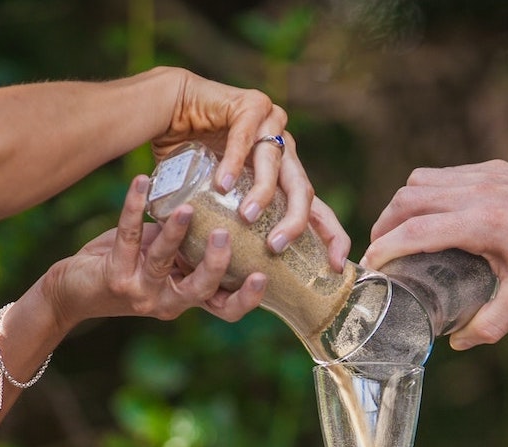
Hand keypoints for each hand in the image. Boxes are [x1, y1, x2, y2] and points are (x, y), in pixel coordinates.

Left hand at [40, 175, 266, 331]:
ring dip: (176, 233)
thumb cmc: (128, 269)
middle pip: (200, 290)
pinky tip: (141, 181)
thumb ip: (191, 249)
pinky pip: (129, 235)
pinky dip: (134, 206)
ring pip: (163, 261)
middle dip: (215, 264)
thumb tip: (222, 208)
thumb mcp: (166, 263)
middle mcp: (168, 302)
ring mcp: (140, 291)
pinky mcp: (114, 275)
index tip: (263, 276)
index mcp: (187, 299)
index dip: (247, 299)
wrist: (74, 291)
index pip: (226, 309)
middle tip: (225, 235)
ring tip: (187, 208)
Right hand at [154, 70, 350, 270]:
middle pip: (303, 190)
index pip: (318, 210)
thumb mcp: (221, 204)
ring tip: (246, 217)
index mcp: (287, 178)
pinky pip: (244, 138)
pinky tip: (223, 183)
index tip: (336, 265)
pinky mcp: (251, 105)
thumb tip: (232, 281)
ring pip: (275, 164)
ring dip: (262, 194)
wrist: (171, 111)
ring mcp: (272, 124)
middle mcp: (286, 152)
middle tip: (276, 247)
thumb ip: (235, 229)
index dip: (332, 237)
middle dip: (294, 222)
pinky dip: (234, 162)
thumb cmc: (194, 162)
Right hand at [362, 160, 507, 347]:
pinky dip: (427, 194)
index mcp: (482, 222)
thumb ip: (490, 324)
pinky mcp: (495, 167)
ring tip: (399, 234)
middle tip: (379, 253)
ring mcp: (485, 173)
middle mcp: (477, 190)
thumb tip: (457, 342)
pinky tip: (434, 217)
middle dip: (384, 225)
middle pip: (407, 199)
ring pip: (421, 181)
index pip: (413, 230)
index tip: (369, 267)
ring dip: (402, 206)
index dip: (383, 249)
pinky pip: (444, 175)